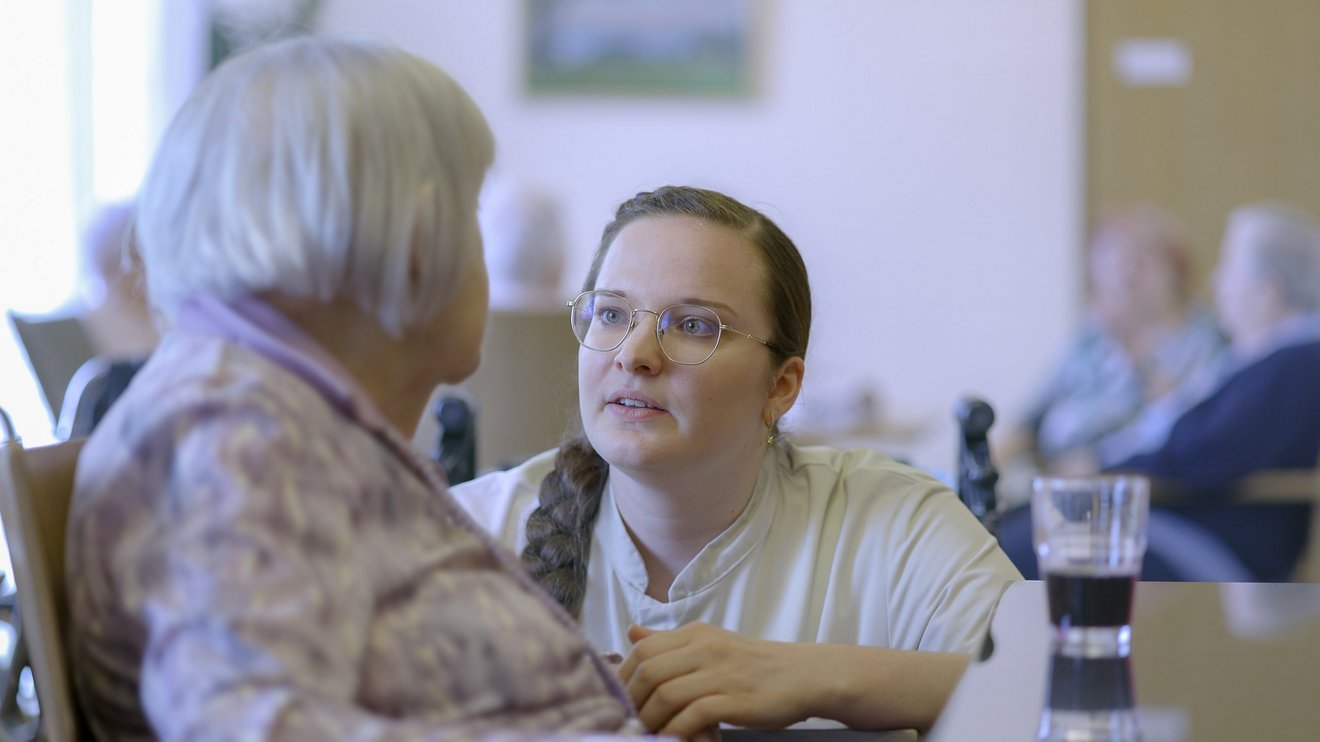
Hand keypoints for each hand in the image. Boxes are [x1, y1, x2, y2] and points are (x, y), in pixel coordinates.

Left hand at [618, 623, 813, 736]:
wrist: (803, 675)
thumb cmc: (753, 665)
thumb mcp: (710, 643)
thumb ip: (670, 642)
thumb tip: (631, 633)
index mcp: (696, 633)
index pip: (643, 650)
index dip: (624, 677)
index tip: (620, 699)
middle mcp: (706, 648)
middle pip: (649, 671)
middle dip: (632, 701)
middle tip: (628, 722)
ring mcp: (721, 674)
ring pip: (666, 694)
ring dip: (650, 720)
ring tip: (646, 734)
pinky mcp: (736, 700)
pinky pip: (694, 715)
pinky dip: (677, 731)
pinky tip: (672, 741)